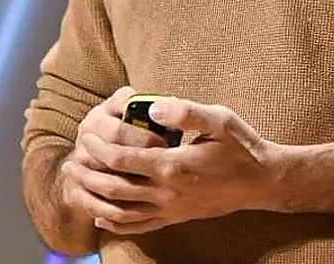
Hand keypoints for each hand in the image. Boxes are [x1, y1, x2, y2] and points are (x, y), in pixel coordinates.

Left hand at [69, 98, 282, 234]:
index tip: (85, 135)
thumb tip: (152, 107)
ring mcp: (171, 208)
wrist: (262, 182)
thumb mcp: (218, 119)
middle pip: (114, 187)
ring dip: (94, 199)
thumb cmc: (241, 147)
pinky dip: (116, 224)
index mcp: (172, 165)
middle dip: (88, 174)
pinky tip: (101, 216)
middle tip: (70, 161)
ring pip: (121, 211)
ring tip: (77, 186)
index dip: (98, 148)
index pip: (122, 159)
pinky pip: (139, 227)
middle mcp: (167, 192)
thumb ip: (184, 112)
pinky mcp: (176, 218)